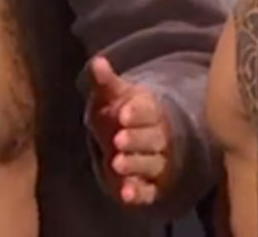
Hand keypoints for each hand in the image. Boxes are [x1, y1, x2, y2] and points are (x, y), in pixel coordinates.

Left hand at [85, 55, 173, 205]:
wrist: (137, 140)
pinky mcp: (152, 186)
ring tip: (117, 164)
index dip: (137, 113)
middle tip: (118, 140)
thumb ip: (105, 82)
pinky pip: (149, 191)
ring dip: (136, 164)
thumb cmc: (124, 114)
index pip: (149, 110)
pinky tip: (126, 195)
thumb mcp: (114, 96)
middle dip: (136, 139)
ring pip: (152, 163)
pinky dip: (139, 193)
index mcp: (152, 111)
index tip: (123, 113)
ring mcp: (158, 162)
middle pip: (153, 138)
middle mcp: (160, 137)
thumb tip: (97, 62)